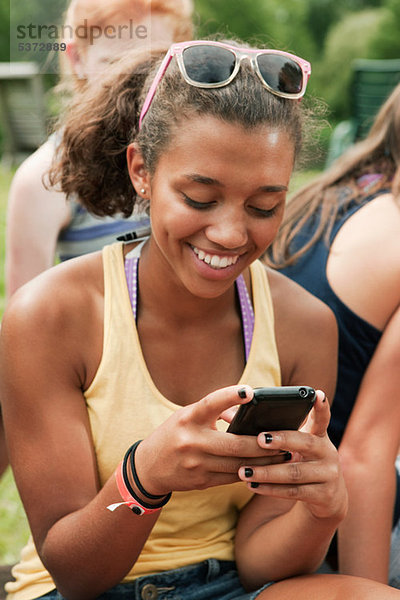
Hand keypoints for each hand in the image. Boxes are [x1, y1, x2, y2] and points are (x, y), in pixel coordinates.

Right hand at [134, 385, 284, 495]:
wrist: (148, 467)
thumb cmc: (174, 434)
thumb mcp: (188, 416)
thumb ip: (215, 412)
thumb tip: (248, 411)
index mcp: (188, 418)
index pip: (210, 403)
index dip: (230, 396)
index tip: (249, 391)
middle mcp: (191, 441)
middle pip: (235, 444)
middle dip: (263, 443)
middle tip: (286, 439)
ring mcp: (196, 464)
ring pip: (238, 464)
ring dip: (264, 461)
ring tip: (285, 454)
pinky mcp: (201, 481)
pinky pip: (233, 477)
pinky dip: (251, 471)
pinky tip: (267, 468)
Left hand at [238, 390, 347, 520]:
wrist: (328, 497)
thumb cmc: (301, 460)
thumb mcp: (293, 444)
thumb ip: (270, 428)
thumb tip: (227, 414)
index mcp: (319, 435)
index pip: (321, 417)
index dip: (320, 406)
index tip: (316, 393)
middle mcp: (328, 452)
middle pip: (305, 443)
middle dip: (282, 439)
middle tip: (260, 438)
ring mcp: (328, 474)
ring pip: (294, 472)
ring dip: (267, 471)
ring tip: (244, 470)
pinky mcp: (324, 495)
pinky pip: (293, 492)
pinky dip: (271, 489)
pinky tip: (252, 485)